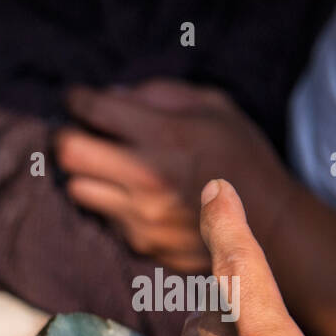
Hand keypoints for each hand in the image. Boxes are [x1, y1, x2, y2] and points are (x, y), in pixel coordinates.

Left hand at [56, 80, 288, 273]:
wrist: (267, 223)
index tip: (77, 99)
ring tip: (107, 165)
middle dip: (68, 137)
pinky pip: (103, 214)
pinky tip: (135, 194)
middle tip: (80, 132)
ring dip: (85, 173)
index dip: (78, 100)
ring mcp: (139, 215)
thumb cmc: (240, 155)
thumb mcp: (213, 108)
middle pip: (69, 154)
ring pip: (78, 188)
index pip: (95, 111)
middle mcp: (146, 178)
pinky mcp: (138, 241)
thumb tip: (111, 96)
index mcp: (166, 137)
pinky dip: (110, 200)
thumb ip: (160, 95)